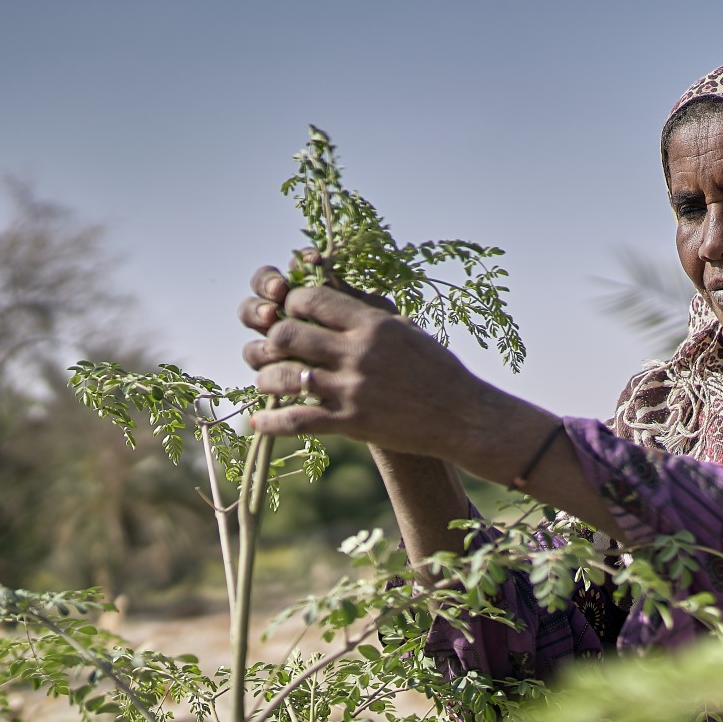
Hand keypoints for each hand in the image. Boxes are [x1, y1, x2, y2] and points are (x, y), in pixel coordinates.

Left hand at [238, 262, 478, 456]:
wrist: (464, 416)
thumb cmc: (439, 371)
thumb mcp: (408, 331)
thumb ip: (370, 316)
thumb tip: (338, 297)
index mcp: (373, 324)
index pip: (311, 300)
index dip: (290, 303)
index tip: (289, 312)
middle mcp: (358, 353)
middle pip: (287, 334)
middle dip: (272, 338)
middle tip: (273, 347)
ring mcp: (353, 389)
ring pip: (284, 377)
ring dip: (266, 378)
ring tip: (266, 382)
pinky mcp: (352, 423)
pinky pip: (298, 421)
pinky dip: (271, 423)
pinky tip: (258, 424)